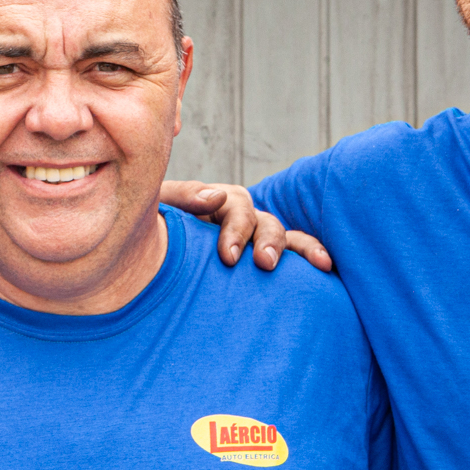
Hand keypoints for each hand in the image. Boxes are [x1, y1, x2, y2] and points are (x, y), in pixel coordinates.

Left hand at [158, 180, 332, 272]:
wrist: (141, 264)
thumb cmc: (145, 234)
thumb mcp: (156, 208)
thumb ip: (181, 198)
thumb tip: (218, 196)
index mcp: (215, 204)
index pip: (236, 206)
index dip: (236, 228)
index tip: (228, 257)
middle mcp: (240, 220)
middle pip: (265, 221)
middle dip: (269, 241)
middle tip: (265, 264)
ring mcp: (254, 243)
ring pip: (286, 238)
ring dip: (302, 249)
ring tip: (321, 265)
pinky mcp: (261, 266)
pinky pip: (293, 261)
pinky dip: (311, 260)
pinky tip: (328, 274)